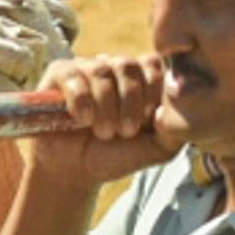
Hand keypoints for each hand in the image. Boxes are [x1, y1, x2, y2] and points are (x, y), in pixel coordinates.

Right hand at [19, 55, 184, 194]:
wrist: (75, 171)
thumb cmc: (117, 155)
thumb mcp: (157, 150)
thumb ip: (175, 131)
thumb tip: (168, 109)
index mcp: (143, 78)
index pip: (156, 63)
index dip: (154, 91)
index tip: (148, 121)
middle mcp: (116, 67)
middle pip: (130, 65)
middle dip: (130, 102)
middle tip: (125, 132)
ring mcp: (87, 67)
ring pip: (102, 71)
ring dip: (106, 106)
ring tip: (103, 132)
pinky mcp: (59, 74)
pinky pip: (73, 75)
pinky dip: (81, 100)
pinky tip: (82, 120)